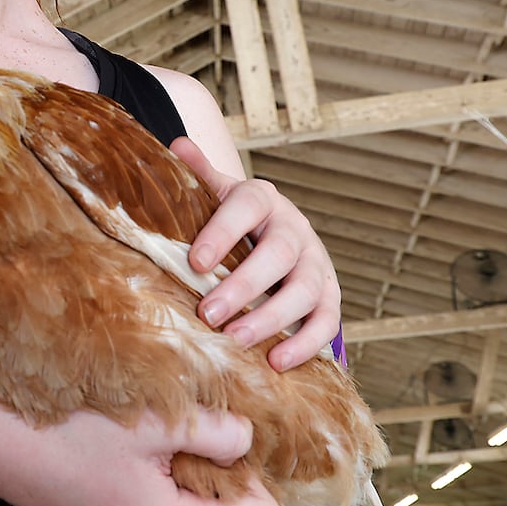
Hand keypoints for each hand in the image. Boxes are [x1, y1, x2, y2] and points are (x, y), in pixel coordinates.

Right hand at [0, 386, 282, 505]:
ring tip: (153, 449)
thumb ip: (219, 431)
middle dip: (217, 484)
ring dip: (182, 491)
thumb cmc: (72, 429)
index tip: (230, 445)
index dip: (256, 478)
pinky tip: (123, 465)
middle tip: (187, 440)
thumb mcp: (156, 419)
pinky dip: (151, 499)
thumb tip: (248, 441)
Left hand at [170, 137, 341, 369]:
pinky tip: (277, 362)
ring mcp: (316, 264)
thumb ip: (198, 175)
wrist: (273, 236)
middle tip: (208, 313)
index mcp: (262, 201)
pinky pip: (328, 322)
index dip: (224, 231)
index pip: (247, 205)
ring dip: (272, 318)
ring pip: (305, 290)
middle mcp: (295, 229)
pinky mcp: (330, 297)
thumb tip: (176, 143)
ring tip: (237, 341)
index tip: (195, 261)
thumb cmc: (233, 222)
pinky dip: (305, 344)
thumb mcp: (215, 196)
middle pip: (279, 254)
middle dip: (245, 285)